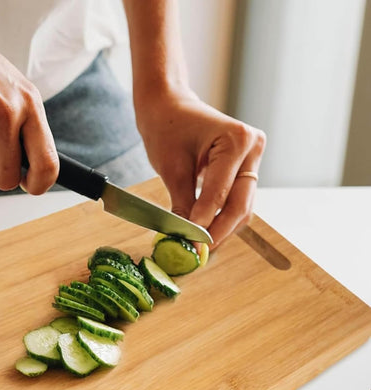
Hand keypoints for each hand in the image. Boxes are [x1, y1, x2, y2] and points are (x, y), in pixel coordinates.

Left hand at [135, 88, 265, 248]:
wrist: (168, 105)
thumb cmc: (166, 128)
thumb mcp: (171, 169)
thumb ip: (183, 205)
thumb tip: (186, 239)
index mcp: (236, 140)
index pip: (220, 194)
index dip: (204, 223)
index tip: (191, 245)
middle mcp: (252, 147)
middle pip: (240, 204)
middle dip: (218, 231)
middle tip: (198, 253)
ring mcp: (253, 157)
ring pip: (242, 206)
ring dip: (222, 228)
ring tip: (200, 247)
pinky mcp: (246, 167)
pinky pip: (238, 199)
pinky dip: (223, 217)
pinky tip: (206, 232)